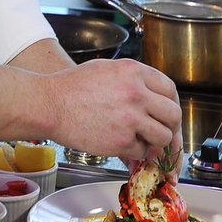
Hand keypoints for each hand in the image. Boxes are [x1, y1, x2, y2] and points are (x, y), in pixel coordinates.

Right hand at [47, 57, 182, 168]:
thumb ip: (132, 80)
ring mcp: (131, 117)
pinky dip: (133, 152)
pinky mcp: (122, 140)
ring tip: (138, 139)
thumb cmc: (70, 87)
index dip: (170, 104)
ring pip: (163, 136)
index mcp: (133, 71)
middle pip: (173, 114)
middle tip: (160, 132)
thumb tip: (152, 97)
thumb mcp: (106, 70)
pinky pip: (141, 151)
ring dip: (153, 142)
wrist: (49, 103)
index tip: (167, 113)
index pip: (169, 89)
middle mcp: (136, 92)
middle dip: (169, 127)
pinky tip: (118, 143)